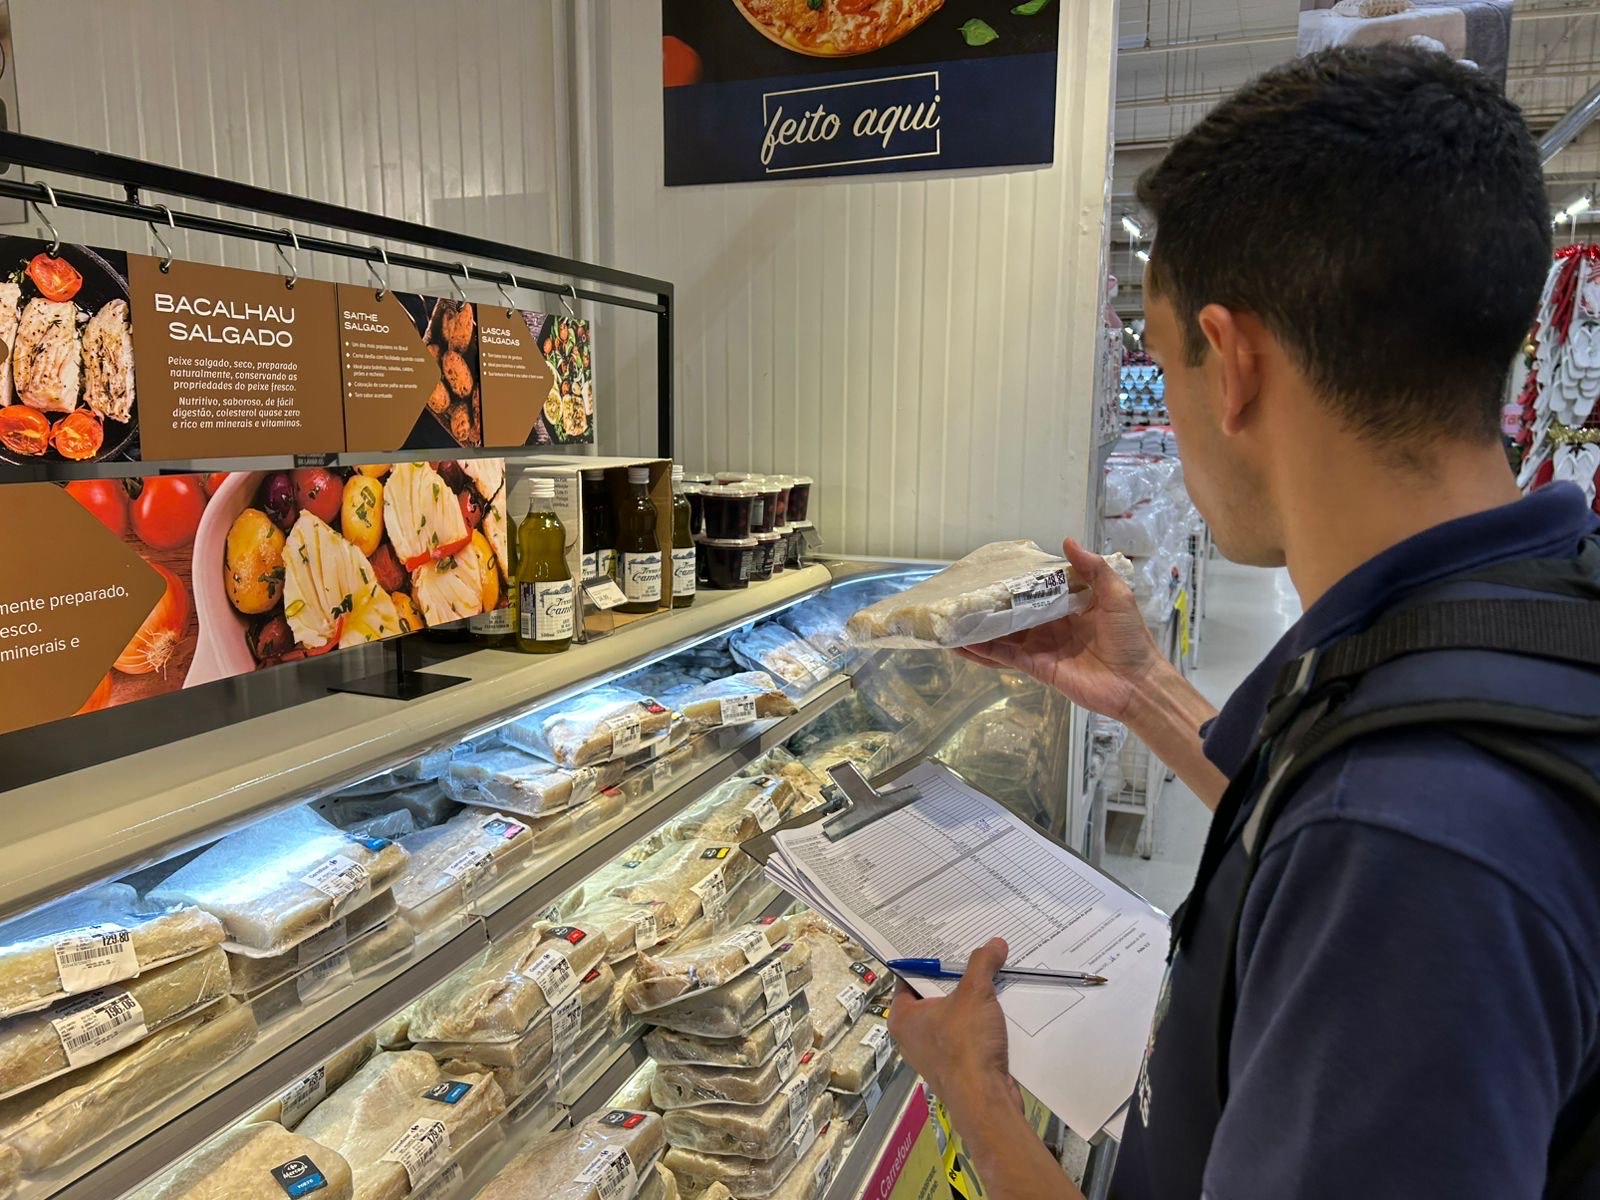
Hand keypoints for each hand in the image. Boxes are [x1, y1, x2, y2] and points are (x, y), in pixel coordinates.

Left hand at [887, 938, 1021, 1124]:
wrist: (985, 1100)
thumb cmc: (965, 1044)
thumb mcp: (975, 993)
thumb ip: (982, 964)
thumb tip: (995, 943)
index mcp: (902, 1017)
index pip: (908, 977)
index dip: (928, 959)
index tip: (946, 943)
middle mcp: (912, 1036)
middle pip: (932, 996)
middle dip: (954, 978)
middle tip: (972, 955)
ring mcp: (933, 1055)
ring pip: (951, 1017)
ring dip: (970, 1002)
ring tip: (990, 977)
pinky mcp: (955, 1068)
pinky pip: (965, 1036)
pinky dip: (978, 1023)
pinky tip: (997, 1010)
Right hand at [961, 538, 1163, 721]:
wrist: (1136, 682)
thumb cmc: (1130, 638)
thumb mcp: (1116, 595)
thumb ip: (1093, 569)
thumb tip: (1066, 540)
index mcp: (1069, 605)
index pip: (1036, 589)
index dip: (1015, 581)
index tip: (991, 571)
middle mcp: (1050, 624)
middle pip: (1013, 612)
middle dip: (990, 605)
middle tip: (962, 594)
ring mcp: (1041, 646)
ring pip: (1003, 634)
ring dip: (979, 629)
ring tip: (951, 620)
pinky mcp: (1036, 667)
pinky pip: (1005, 657)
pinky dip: (983, 652)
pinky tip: (961, 646)